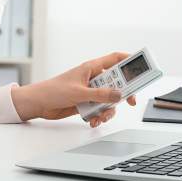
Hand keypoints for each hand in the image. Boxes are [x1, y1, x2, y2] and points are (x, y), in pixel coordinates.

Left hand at [10, 52, 137, 127]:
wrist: (38, 104)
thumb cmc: (53, 90)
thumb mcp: (79, 92)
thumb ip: (100, 94)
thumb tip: (119, 94)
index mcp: (92, 68)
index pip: (115, 59)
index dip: (129, 60)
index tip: (142, 67)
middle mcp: (93, 78)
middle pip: (117, 83)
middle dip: (123, 93)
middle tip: (130, 101)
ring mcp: (90, 91)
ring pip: (110, 99)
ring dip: (109, 109)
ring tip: (101, 116)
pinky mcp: (86, 103)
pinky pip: (100, 109)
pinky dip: (99, 116)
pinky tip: (93, 121)